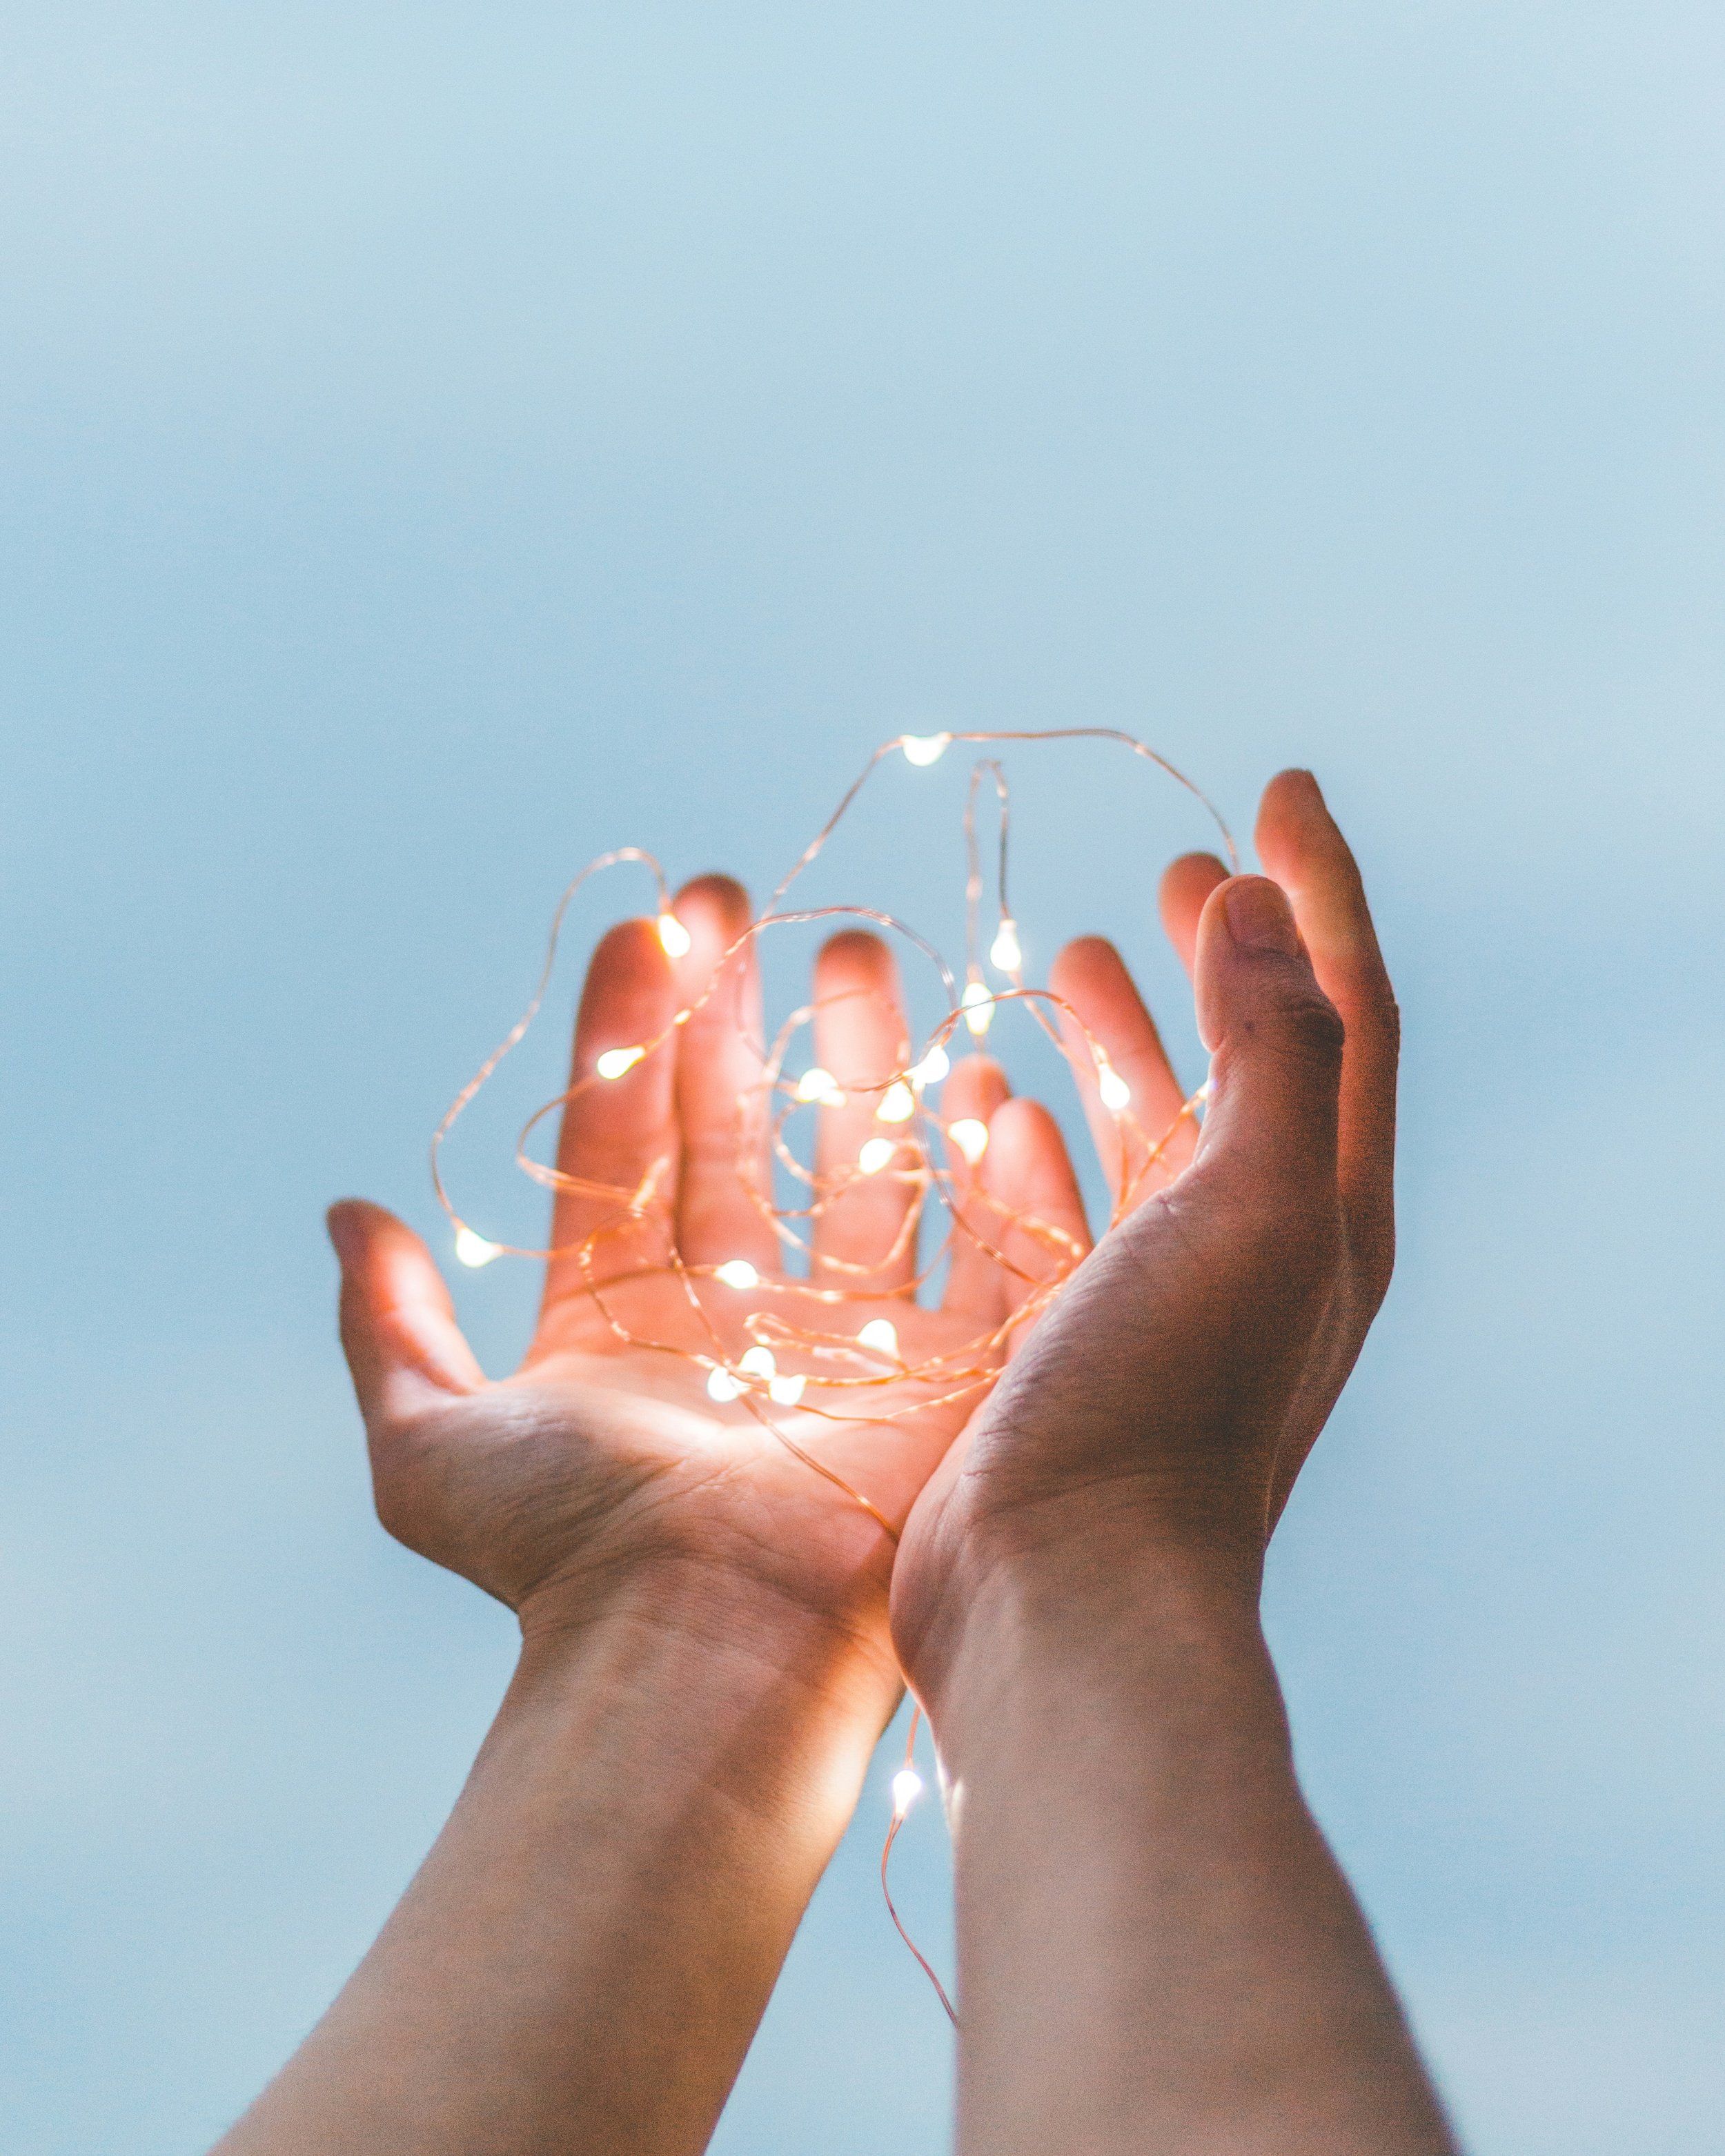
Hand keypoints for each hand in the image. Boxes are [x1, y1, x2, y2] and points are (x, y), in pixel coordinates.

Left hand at [330, 874, 1088, 1685]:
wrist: (709, 1651)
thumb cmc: (572, 1557)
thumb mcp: (432, 1448)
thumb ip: (387, 1330)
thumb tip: (345, 1216)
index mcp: (625, 1321)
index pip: (628, 1141)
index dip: (632, 1033)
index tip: (647, 927)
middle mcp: (737, 1321)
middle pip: (740, 1134)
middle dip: (738, 1017)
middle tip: (740, 904)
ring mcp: (846, 1344)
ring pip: (856, 1170)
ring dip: (855, 1063)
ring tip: (855, 954)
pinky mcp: (947, 1376)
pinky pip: (981, 1253)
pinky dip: (986, 1173)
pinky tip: (980, 1081)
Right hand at [893, 769, 1399, 1687]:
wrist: (1071, 1599)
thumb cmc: (1166, 1403)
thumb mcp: (1258, 1206)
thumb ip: (1275, 1046)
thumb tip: (1260, 903)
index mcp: (1325, 1206)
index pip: (1344, 1008)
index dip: (1319, 889)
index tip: (1275, 786)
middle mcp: (1257, 1250)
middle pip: (1251, 1063)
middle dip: (1222, 957)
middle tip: (1176, 868)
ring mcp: (1160, 1301)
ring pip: (1150, 1132)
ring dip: (1124, 1037)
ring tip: (1069, 955)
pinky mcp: (1067, 1344)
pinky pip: (1062, 1208)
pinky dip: (1036, 1141)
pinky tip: (990, 1103)